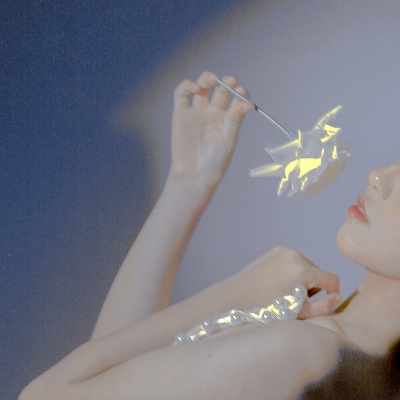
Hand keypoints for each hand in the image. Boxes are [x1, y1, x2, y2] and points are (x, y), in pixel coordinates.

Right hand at [169, 71, 253, 187]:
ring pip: (202, 87)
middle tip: (229, 81)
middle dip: (226, 82)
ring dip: (207, 78)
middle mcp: (213, 113)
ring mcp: (197, 112)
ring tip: (211, 80)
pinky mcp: (181, 114)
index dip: (240, 91)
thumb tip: (247, 103)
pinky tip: (194, 87)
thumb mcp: (228, 139)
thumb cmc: (215, 161)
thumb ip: (235, 119)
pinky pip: (181, 94)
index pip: (236, 98)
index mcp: (228, 119)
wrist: (194, 173)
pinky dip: (186, 85)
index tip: (241, 91)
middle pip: (220, 90)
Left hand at [226, 246, 341, 317]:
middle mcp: (295, 255)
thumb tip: (338, 296)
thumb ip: (324, 307)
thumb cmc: (267, 309)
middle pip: (318, 272)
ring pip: (306, 266)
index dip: (332, 293)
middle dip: (313, 286)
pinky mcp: (276, 249)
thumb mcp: (298, 313)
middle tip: (295, 299)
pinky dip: (292, 270)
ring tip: (285, 290)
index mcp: (303, 270)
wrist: (237, 296)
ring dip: (302, 278)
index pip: (332, 279)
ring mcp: (284, 250)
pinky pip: (293, 260)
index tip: (323, 302)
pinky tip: (278, 281)